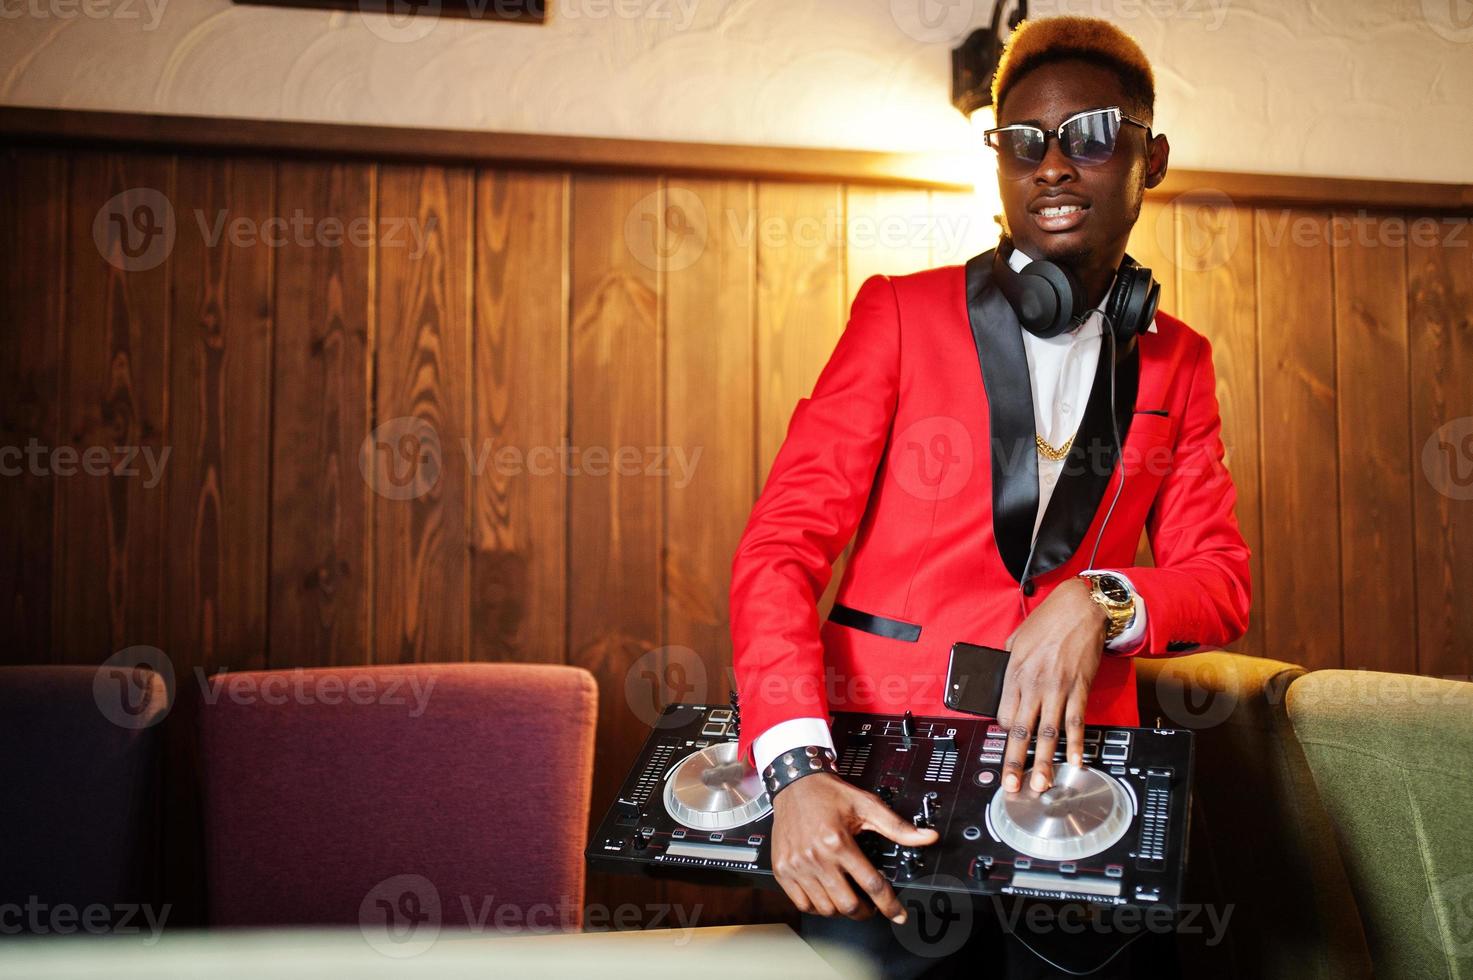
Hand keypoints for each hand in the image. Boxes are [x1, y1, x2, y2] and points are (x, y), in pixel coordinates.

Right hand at [770, 772, 937, 922]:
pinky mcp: (782, 870)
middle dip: (866, 912)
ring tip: (849, 899)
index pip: (872, 884)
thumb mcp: (867, 805)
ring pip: (825, 908)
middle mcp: (816, 856)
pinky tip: (826, 896)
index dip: (889, 904)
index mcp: (838, 842)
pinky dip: (817, 907)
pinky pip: (802, 903)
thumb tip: (927, 837)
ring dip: (842, 910)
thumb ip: (898, 827)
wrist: (794, 784)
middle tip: (871, 906)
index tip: (898, 914)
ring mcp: (796, 866)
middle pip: (848, 904)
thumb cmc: (828, 794)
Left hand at [999, 578, 1106, 793]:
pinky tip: (1074, 762)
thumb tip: (1005, 683)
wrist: (1080, 607)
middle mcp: (1033, 684)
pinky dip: (1076, 744)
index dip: (1004, 734)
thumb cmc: (1048, 620)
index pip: (1003, 715)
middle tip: (1012, 786)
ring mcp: (1057, 688)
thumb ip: (1009, 663)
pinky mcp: (1079, 688)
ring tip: (1042, 784)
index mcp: (1013, 672)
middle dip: (1015, 762)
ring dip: (1044, 762)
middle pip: (1020, 730)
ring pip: (1048, 733)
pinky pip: (1076, 722)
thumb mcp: (1016, 639)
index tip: (1007, 746)